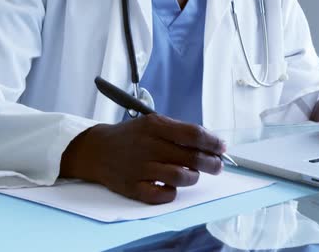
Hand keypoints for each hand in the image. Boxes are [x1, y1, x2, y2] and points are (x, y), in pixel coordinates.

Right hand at [60, 114, 225, 203]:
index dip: (212, 142)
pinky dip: (172, 192)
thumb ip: (178, 131)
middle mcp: (148, 146)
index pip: (193, 134)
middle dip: (211, 163)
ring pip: (181, 176)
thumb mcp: (152, 123)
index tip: (222, 148)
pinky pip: (162, 195)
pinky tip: (172, 186)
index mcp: (155, 126)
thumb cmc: (131, 136)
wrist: (95, 150)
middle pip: (191, 157)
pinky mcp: (133, 187)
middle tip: (217, 165)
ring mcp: (140, 168)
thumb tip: (209, 142)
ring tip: (194, 174)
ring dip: (193, 177)